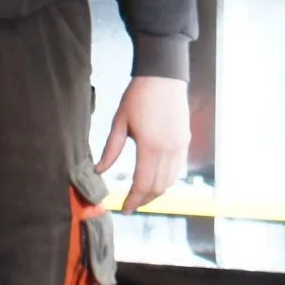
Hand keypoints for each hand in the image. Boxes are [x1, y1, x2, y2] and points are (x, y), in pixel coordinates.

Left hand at [95, 75, 187, 213]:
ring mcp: (179, 146)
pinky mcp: (184, 141)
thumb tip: (99, 171)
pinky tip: (154, 180)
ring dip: (155, 192)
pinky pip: (177, 169)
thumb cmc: (138, 97)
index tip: (124, 209)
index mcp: (150, 147)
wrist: (163, 76)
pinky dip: (166, 180)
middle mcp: (169, 150)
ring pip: (170, 181)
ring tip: (140, 195)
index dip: (133, 200)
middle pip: (158, 187)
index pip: (142, 184)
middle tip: (130, 205)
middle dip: (143, 200)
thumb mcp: (119, 122)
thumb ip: (110, 150)